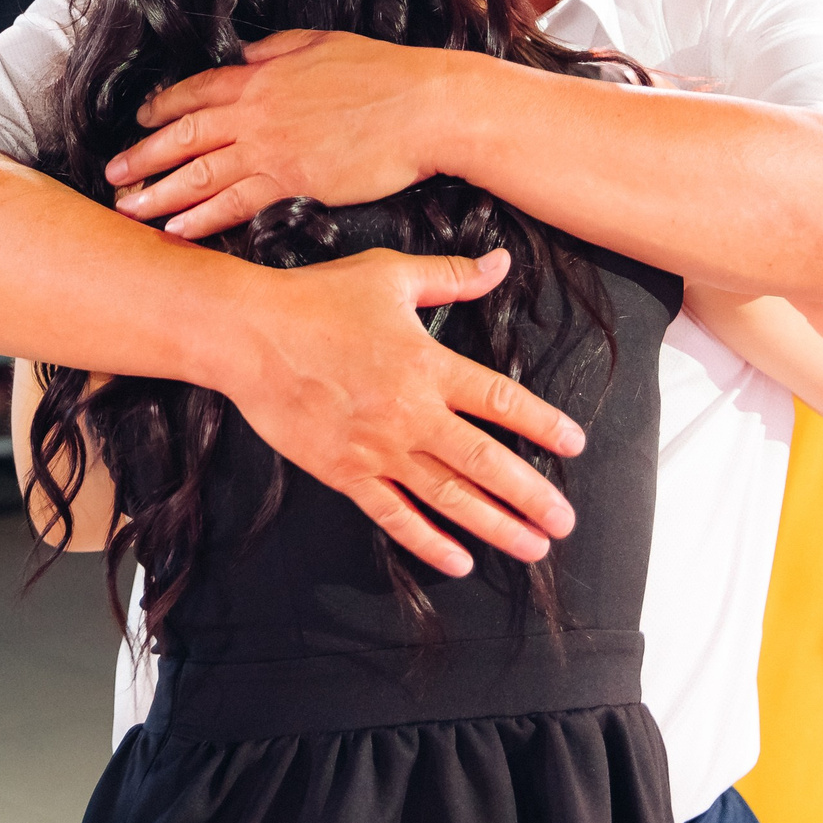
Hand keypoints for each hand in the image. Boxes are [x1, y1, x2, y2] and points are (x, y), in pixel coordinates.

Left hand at [106, 31, 452, 238]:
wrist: (424, 107)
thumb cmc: (385, 73)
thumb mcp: (323, 43)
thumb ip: (278, 49)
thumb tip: (248, 53)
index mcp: (263, 75)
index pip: (197, 91)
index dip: (162, 108)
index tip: (138, 122)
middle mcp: (256, 111)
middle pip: (185, 135)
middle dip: (143, 156)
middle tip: (113, 175)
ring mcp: (271, 148)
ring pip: (200, 173)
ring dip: (160, 193)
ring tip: (130, 209)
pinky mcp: (293, 181)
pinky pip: (235, 203)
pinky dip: (202, 218)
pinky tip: (178, 230)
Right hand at [226, 245, 588, 577]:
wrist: (248, 335)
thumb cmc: (317, 299)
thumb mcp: (389, 277)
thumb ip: (450, 276)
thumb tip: (499, 261)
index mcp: (428, 365)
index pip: (501, 401)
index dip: (543, 424)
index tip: (574, 445)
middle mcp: (411, 413)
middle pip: (485, 462)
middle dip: (531, 496)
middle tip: (564, 522)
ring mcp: (377, 449)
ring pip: (448, 497)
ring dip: (494, 526)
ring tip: (531, 548)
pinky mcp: (344, 472)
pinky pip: (393, 515)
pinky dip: (427, 541)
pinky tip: (457, 560)